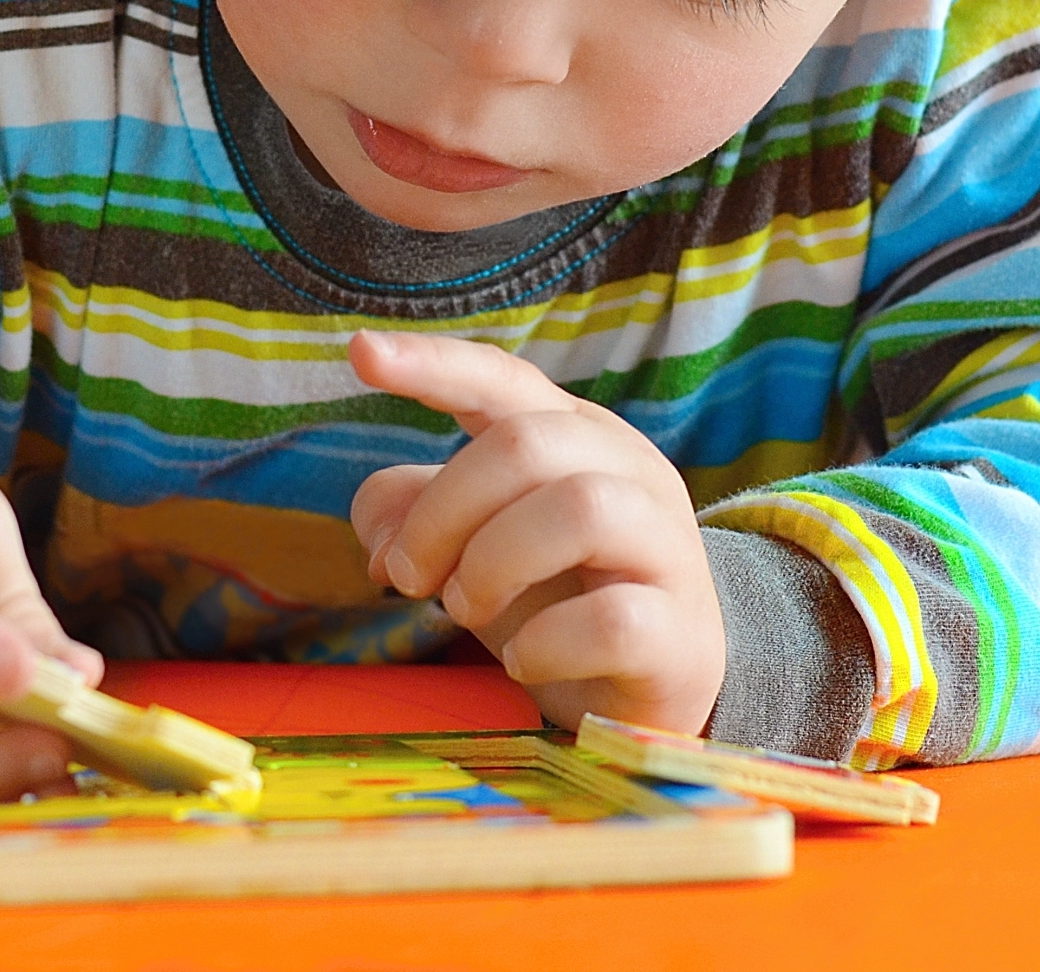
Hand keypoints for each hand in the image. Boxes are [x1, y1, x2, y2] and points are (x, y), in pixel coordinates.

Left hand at [347, 332, 724, 733]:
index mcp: (574, 434)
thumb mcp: (470, 544)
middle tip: (408, 578)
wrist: (649, 689)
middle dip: (442, 512)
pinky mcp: (679, 631)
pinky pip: (612, 621)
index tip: (360, 351)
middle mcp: (629, 470)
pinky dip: (544, 644)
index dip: (432, 363)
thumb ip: (413, 514)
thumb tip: (381, 542)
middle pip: (524, 444)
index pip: (502, 378)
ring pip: (581, 509)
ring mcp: (666, 547)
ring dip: (491, 565)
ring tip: (465, 610)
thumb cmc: (554, 595)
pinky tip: (524, 662)